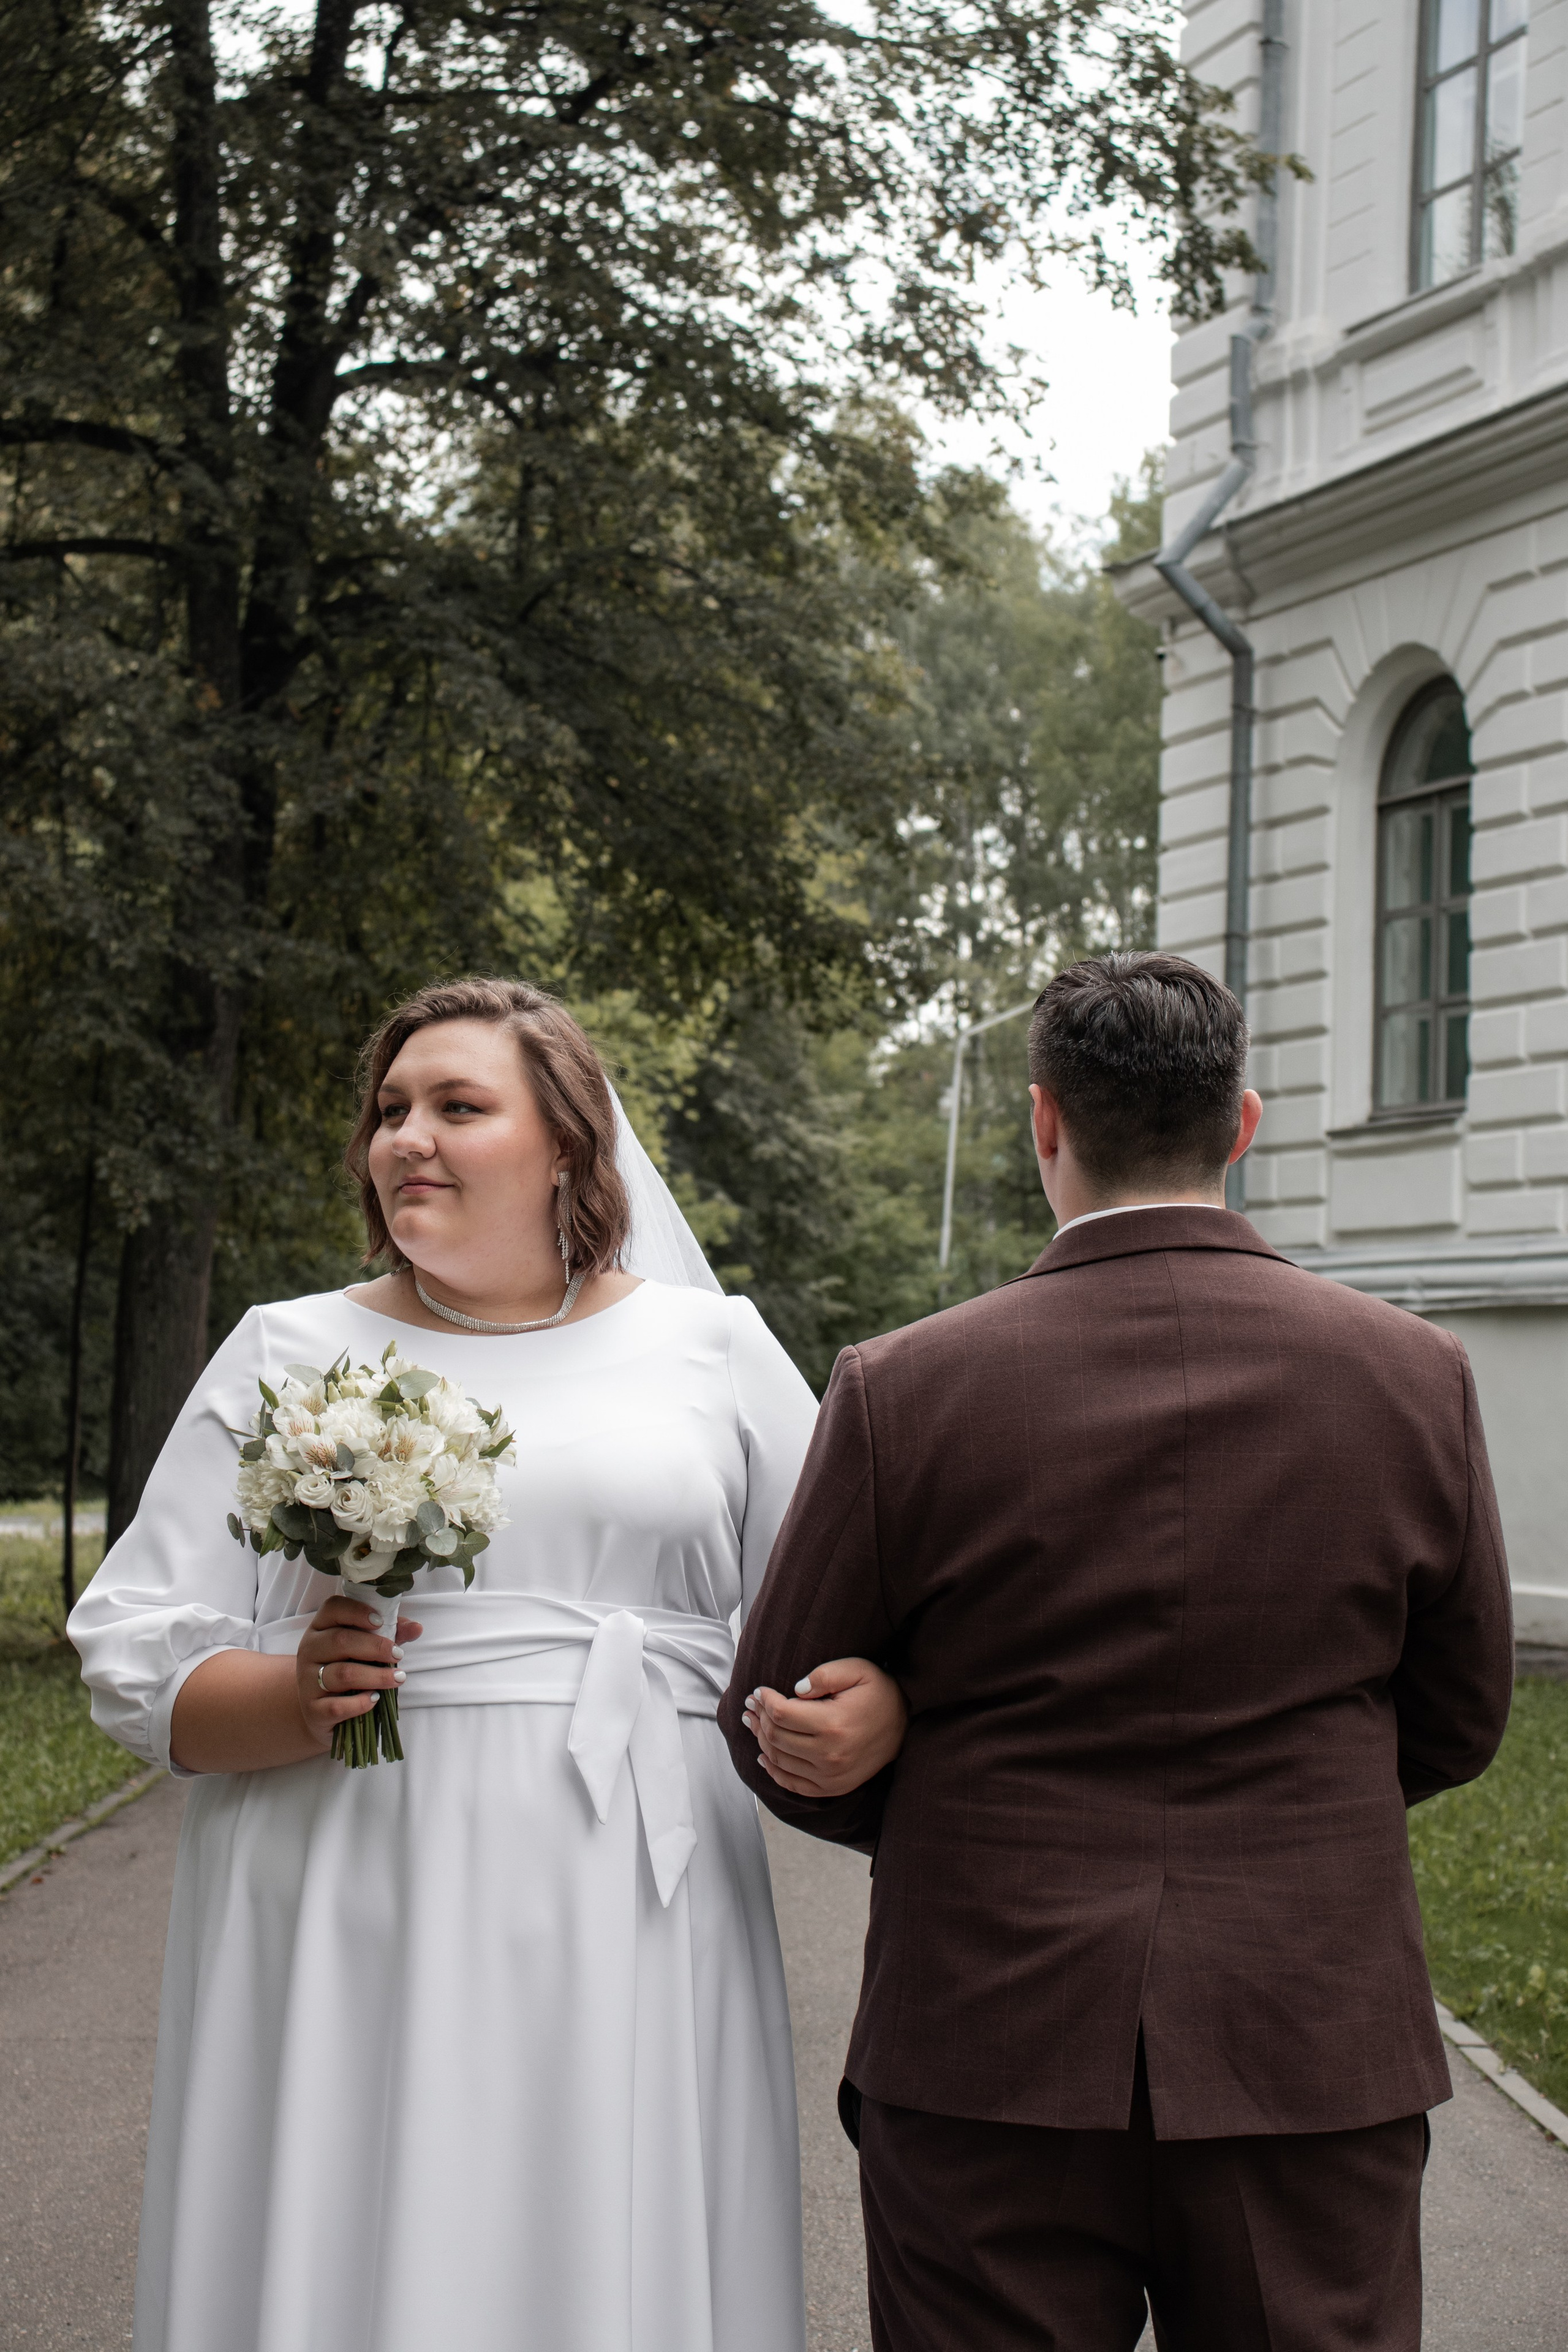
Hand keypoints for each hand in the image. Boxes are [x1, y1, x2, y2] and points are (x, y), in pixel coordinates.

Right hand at [294, 1596, 422, 1751]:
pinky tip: (375, 1699)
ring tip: (397, 1678)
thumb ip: (390, 1634)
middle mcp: (309, 1650)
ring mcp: (307, 1681)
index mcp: (320, 1628)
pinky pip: (337, 1706)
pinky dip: (360, 1703)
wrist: (320, 1710)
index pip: (333, 1608)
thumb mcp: (365, 1648)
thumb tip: (416, 1627)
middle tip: (399, 1654)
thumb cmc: (347, 1668)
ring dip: (376, 1676)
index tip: (380, 1621)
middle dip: (375, 1647)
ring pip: (343, 1674)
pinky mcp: (313, 1710)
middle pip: (340, 1641)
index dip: (357, 1612)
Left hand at [741, 1657, 908, 1797]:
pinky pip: (793, 1784)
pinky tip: (764, 1756)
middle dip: (758, 1718)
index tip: (758, 1691)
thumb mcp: (857, 1670)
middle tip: (750, 1704)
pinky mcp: (833, 1788)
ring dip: (761, 1740)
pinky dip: (774, 1771)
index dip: (764, 1700)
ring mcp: (831, 1776)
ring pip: (780, 1760)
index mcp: (833, 1724)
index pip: (782, 1714)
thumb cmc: (879, 1692)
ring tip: (753, 1723)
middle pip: (776, 1737)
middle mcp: (830, 1755)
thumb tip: (795, 1690)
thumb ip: (824, 1675)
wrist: (906, 1725)